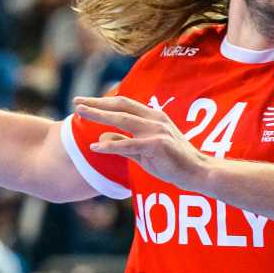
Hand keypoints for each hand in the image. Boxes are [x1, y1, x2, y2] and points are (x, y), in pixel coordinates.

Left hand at [73, 94, 209, 189]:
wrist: (197, 172)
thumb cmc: (173, 162)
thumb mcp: (144, 150)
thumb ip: (124, 142)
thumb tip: (103, 136)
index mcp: (153, 116)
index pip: (124, 104)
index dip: (103, 101)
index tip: (84, 101)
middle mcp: (154, 119)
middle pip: (120, 106)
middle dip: (96, 103)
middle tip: (75, 101)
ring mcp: (156, 131)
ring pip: (122, 120)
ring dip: (99, 115)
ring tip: (80, 113)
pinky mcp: (156, 146)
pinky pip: (129, 145)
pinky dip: (111, 145)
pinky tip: (95, 146)